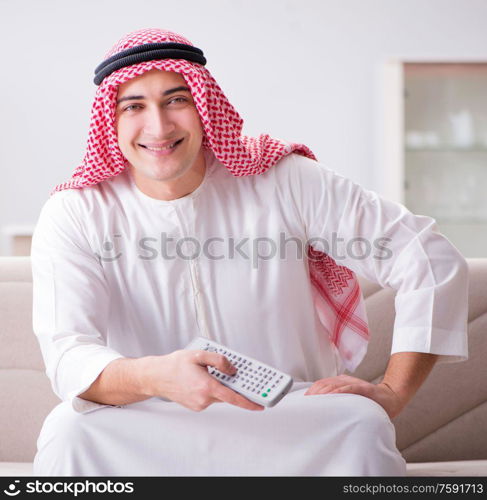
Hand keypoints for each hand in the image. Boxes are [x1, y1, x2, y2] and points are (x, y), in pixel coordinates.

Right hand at [144, 350, 264, 411]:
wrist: (156, 376)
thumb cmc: (174, 365)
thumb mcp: (199, 355)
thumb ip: (219, 360)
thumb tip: (233, 369)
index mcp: (206, 387)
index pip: (233, 398)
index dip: (249, 402)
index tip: (261, 404)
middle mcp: (203, 399)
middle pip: (226, 393)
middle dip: (232, 384)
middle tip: (232, 372)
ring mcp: (199, 404)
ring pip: (218, 394)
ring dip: (218, 384)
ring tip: (206, 370)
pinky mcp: (195, 406)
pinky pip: (209, 396)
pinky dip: (210, 388)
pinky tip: (200, 377)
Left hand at [304, 374, 405, 418]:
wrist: (390, 397)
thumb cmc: (369, 400)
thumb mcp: (350, 397)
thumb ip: (338, 398)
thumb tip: (323, 406)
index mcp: (341, 382)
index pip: (322, 384)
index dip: (312, 390)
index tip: (305, 399)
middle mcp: (346, 380)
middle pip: (325, 383)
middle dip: (314, 392)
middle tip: (308, 402)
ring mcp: (355, 383)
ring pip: (335, 385)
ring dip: (324, 392)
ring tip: (316, 399)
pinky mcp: (364, 388)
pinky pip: (350, 388)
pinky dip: (340, 391)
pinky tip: (334, 395)